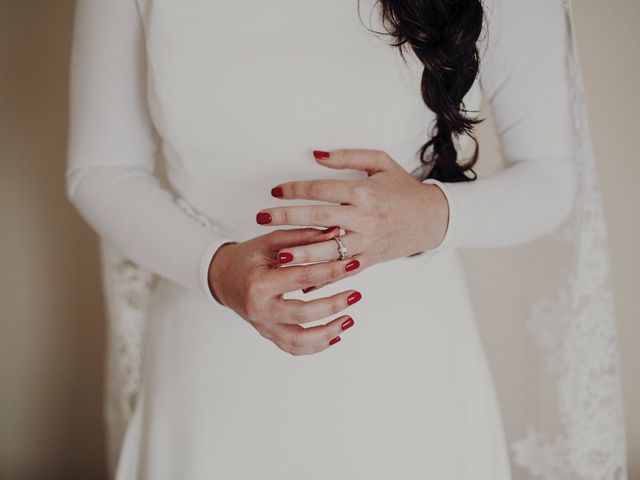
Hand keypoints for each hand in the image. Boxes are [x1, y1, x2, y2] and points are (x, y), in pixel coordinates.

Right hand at [207, 227, 360, 355]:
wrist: (223, 278)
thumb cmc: (249, 257)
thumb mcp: (271, 242)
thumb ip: (302, 237)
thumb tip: (336, 233)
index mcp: (259, 283)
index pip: (301, 278)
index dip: (330, 271)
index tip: (353, 263)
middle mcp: (260, 309)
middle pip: (303, 313)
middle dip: (333, 305)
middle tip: (356, 294)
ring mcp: (263, 326)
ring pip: (299, 340)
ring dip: (328, 332)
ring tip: (349, 319)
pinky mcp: (268, 335)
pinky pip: (294, 348)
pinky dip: (316, 346)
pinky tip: (335, 335)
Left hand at [256, 148, 448, 287]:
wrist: (433, 219)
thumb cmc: (403, 189)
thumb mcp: (381, 162)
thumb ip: (347, 156)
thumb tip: (316, 154)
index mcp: (364, 192)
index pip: (322, 190)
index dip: (295, 189)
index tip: (274, 191)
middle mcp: (364, 218)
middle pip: (319, 217)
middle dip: (287, 218)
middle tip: (261, 218)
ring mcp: (367, 242)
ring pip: (329, 250)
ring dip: (301, 253)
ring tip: (276, 255)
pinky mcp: (370, 259)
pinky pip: (342, 270)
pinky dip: (323, 278)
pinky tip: (302, 282)